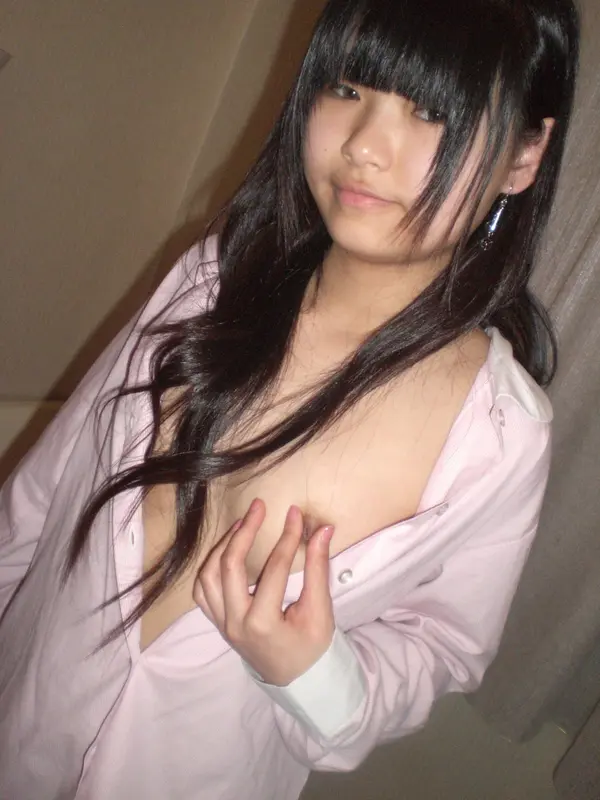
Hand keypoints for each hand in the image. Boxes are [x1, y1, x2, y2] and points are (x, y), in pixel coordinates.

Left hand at [193, 499, 335, 685]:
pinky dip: (210, 566)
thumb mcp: (320, 611)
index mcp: (262, 623)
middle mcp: (234, 623)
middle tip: (259, 507)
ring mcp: (221, 624)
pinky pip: (202, 590)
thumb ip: (319, 569)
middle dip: (244, 531)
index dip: (287, 537)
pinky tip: (226, 549)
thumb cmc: (312, 647)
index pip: (273, 569)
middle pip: (229, 567)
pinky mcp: (217, 623)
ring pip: (207, 576)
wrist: (297, 679)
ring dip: (223, 546)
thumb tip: (323, 529)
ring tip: (242, 524)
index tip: (295, 513)